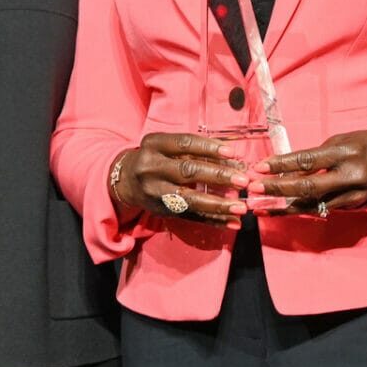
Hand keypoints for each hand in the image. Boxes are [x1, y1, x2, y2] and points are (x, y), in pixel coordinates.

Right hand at [109, 132, 249, 229]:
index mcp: (154, 144)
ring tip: (241, 208)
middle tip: (243, 181)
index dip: (208, 148)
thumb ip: (192, 149)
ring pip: (189, 200)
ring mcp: (155, 192)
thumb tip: (231, 158)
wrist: (124, 180)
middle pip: (187, 172)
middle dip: (218, 176)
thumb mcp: (165, 145)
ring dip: (218, 205)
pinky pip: (189, 217)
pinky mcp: (160, 211)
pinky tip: (230, 222)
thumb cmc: (155, 157)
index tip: (232, 152)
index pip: (184, 143)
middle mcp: (151, 168)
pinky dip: (212, 220)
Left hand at [246, 128, 366, 214]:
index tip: (259, 167)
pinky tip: (288, 209)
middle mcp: (350, 174)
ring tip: (262, 207)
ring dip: (286, 206)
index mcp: (346, 151)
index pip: (307, 159)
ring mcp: (355, 195)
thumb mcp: (349, 139)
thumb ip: (324, 154)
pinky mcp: (359, 207)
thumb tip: (294, 167)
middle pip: (307, 186)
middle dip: (277, 189)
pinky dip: (307, 209)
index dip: (281, 165)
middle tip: (253, 189)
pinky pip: (328, 209)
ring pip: (315, 204)